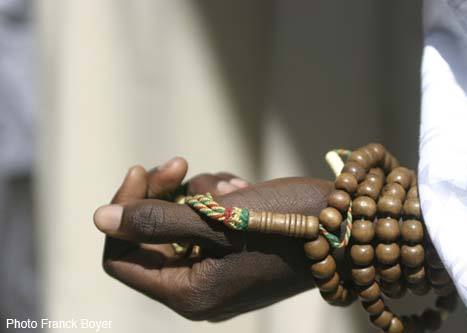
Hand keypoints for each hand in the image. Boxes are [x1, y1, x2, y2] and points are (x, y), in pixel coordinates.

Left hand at [94, 159, 336, 320]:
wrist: (348, 226)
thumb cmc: (288, 224)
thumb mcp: (218, 219)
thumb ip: (156, 221)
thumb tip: (100, 219)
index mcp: (189, 294)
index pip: (123, 257)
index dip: (125, 212)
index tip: (143, 171)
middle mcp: (199, 288)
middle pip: (149, 236)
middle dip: (164, 194)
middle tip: (179, 163)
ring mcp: (217, 270)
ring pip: (178, 222)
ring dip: (198, 193)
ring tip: (235, 187)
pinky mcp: (233, 251)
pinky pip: (204, 220)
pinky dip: (217, 199)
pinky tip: (245, 191)